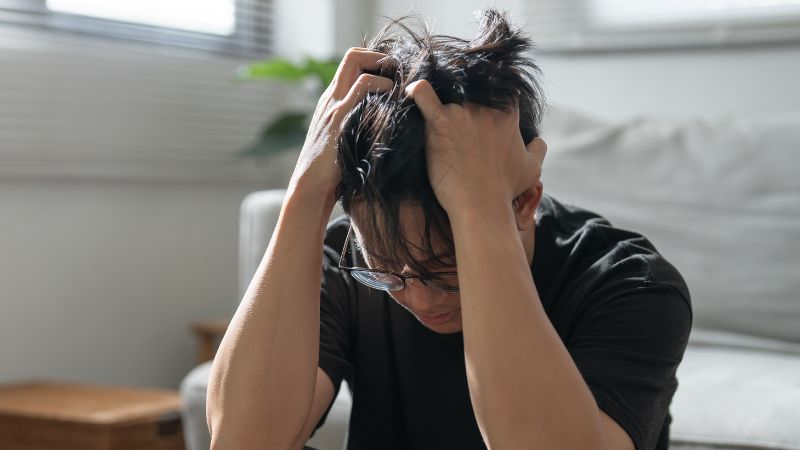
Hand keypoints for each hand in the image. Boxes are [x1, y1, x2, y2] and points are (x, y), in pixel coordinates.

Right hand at [288, 48, 393, 200]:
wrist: (311, 187)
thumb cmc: (332, 172)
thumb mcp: (345, 142)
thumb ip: (358, 128)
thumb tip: (384, 128)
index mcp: (331, 103)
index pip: (349, 64)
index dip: (372, 62)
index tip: (392, 76)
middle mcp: (330, 98)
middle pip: (351, 56)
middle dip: (378, 58)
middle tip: (398, 73)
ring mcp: (333, 105)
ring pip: (355, 64)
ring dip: (382, 69)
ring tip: (398, 85)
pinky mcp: (339, 117)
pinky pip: (362, 87)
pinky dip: (381, 86)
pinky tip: (393, 101)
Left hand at [404, 80, 546, 215]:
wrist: (481, 205)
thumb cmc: (505, 189)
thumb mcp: (532, 170)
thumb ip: (538, 150)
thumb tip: (537, 141)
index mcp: (508, 114)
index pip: (503, 84)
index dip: (493, 88)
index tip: (485, 97)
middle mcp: (486, 106)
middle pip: (472, 85)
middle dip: (465, 94)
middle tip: (457, 114)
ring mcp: (461, 112)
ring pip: (448, 91)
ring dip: (442, 99)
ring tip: (436, 111)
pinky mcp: (438, 123)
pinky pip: (423, 95)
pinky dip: (416, 90)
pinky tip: (411, 91)